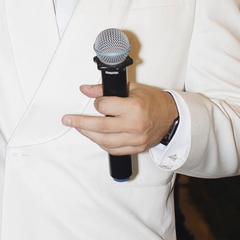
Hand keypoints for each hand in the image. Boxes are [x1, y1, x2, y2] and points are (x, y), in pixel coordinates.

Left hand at [62, 83, 177, 154]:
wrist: (172, 116)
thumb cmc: (152, 100)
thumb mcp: (131, 89)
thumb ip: (105, 90)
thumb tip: (85, 89)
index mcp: (134, 107)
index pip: (105, 107)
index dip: (97, 103)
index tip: (96, 101)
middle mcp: (135, 125)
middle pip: (101, 127)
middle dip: (80, 123)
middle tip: (67, 120)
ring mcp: (136, 139)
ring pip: (105, 141)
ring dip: (88, 135)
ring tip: (78, 127)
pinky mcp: (137, 148)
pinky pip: (113, 150)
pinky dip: (101, 144)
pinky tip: (94, 137)